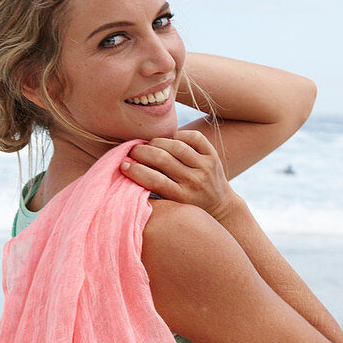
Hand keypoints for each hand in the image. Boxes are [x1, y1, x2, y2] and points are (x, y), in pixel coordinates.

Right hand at [121, 128, 235, 221]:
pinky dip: (178, 134)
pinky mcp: (213, 155)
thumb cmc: (186, 207)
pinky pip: (194, 137)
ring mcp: (206, 167)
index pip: (155, 180)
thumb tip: (127, 172)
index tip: (123, 165)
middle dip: (142, 152)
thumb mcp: (172, 208)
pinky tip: (170, 140)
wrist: (220, 206)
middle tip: (132, 151)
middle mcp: (195, 181)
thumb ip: (153, 194)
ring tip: (148, 145)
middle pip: (163, 159)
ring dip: (157, 142)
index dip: (136, 171)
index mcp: (182, 197)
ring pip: (176, 145)